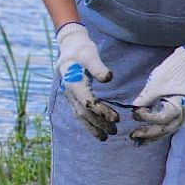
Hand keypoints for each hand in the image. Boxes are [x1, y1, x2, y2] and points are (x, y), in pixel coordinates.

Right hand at [55, 21, 117, 140]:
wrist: (70, 47)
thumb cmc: (81, 50)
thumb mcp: (90, 54)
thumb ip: (98, 67)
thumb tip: (107, 78)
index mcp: (72, 81)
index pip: (87, 101)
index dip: (101, 111)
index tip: (116, 118)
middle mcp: (68, 91)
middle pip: (83, 111)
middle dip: (99, 122)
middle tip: (114, 130)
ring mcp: (69, 95)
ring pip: (79, 115)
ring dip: (92, 127)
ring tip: (106, 137)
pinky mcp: (72, 97)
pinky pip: (78, 113)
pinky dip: (87, 124)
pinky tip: (97, 131)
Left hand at [130, 46, 184, 142]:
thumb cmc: (173, 72)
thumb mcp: (157, 83)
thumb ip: (146, 97)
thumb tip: (135, 107)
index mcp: (178, 105)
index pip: (161, 119)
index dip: (147, 118)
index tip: (135, 113)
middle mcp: (183, 113)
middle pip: (165, 129)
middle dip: (149, 134)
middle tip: (133, 136)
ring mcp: (182, 113)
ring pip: (168, 130)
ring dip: (153, 136)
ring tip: (138, 141)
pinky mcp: (178, 112)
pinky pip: (169, 125)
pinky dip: (158, 130)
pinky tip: (147, 135)